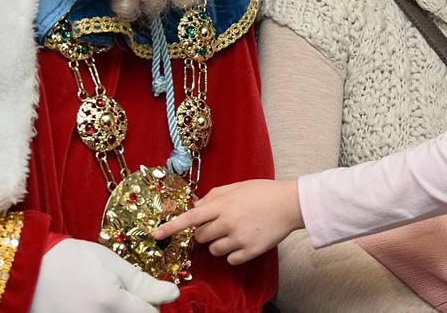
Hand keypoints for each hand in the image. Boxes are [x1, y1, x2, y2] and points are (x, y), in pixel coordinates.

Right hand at [30, 238, 179, 312]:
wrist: (26, 269)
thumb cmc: (68, 259)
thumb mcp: (109, 262)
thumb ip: (141, 282)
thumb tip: (172, 293)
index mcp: (111, 302)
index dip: (151, 302)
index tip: (143, 293)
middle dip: (136, 310)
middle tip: (123, 296)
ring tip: (106, 300)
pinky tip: (93, 306)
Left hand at [153, 179, 301, 264]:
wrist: (290, 204)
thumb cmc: (263, 192)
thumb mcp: (236, 186)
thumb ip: (213, 196)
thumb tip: (195, 208)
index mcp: (223, 205)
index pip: (190, 218)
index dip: (172, 227)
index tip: (156, 235)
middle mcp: (228, 223)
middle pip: (200, 237)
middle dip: (205, 232)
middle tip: (220, 224)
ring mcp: (239, 239)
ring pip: (214, 250)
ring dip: (219, 244)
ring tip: (235, 231)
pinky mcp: (249, 251)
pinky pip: (230, 259)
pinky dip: (233, 253)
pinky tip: (244, 240)